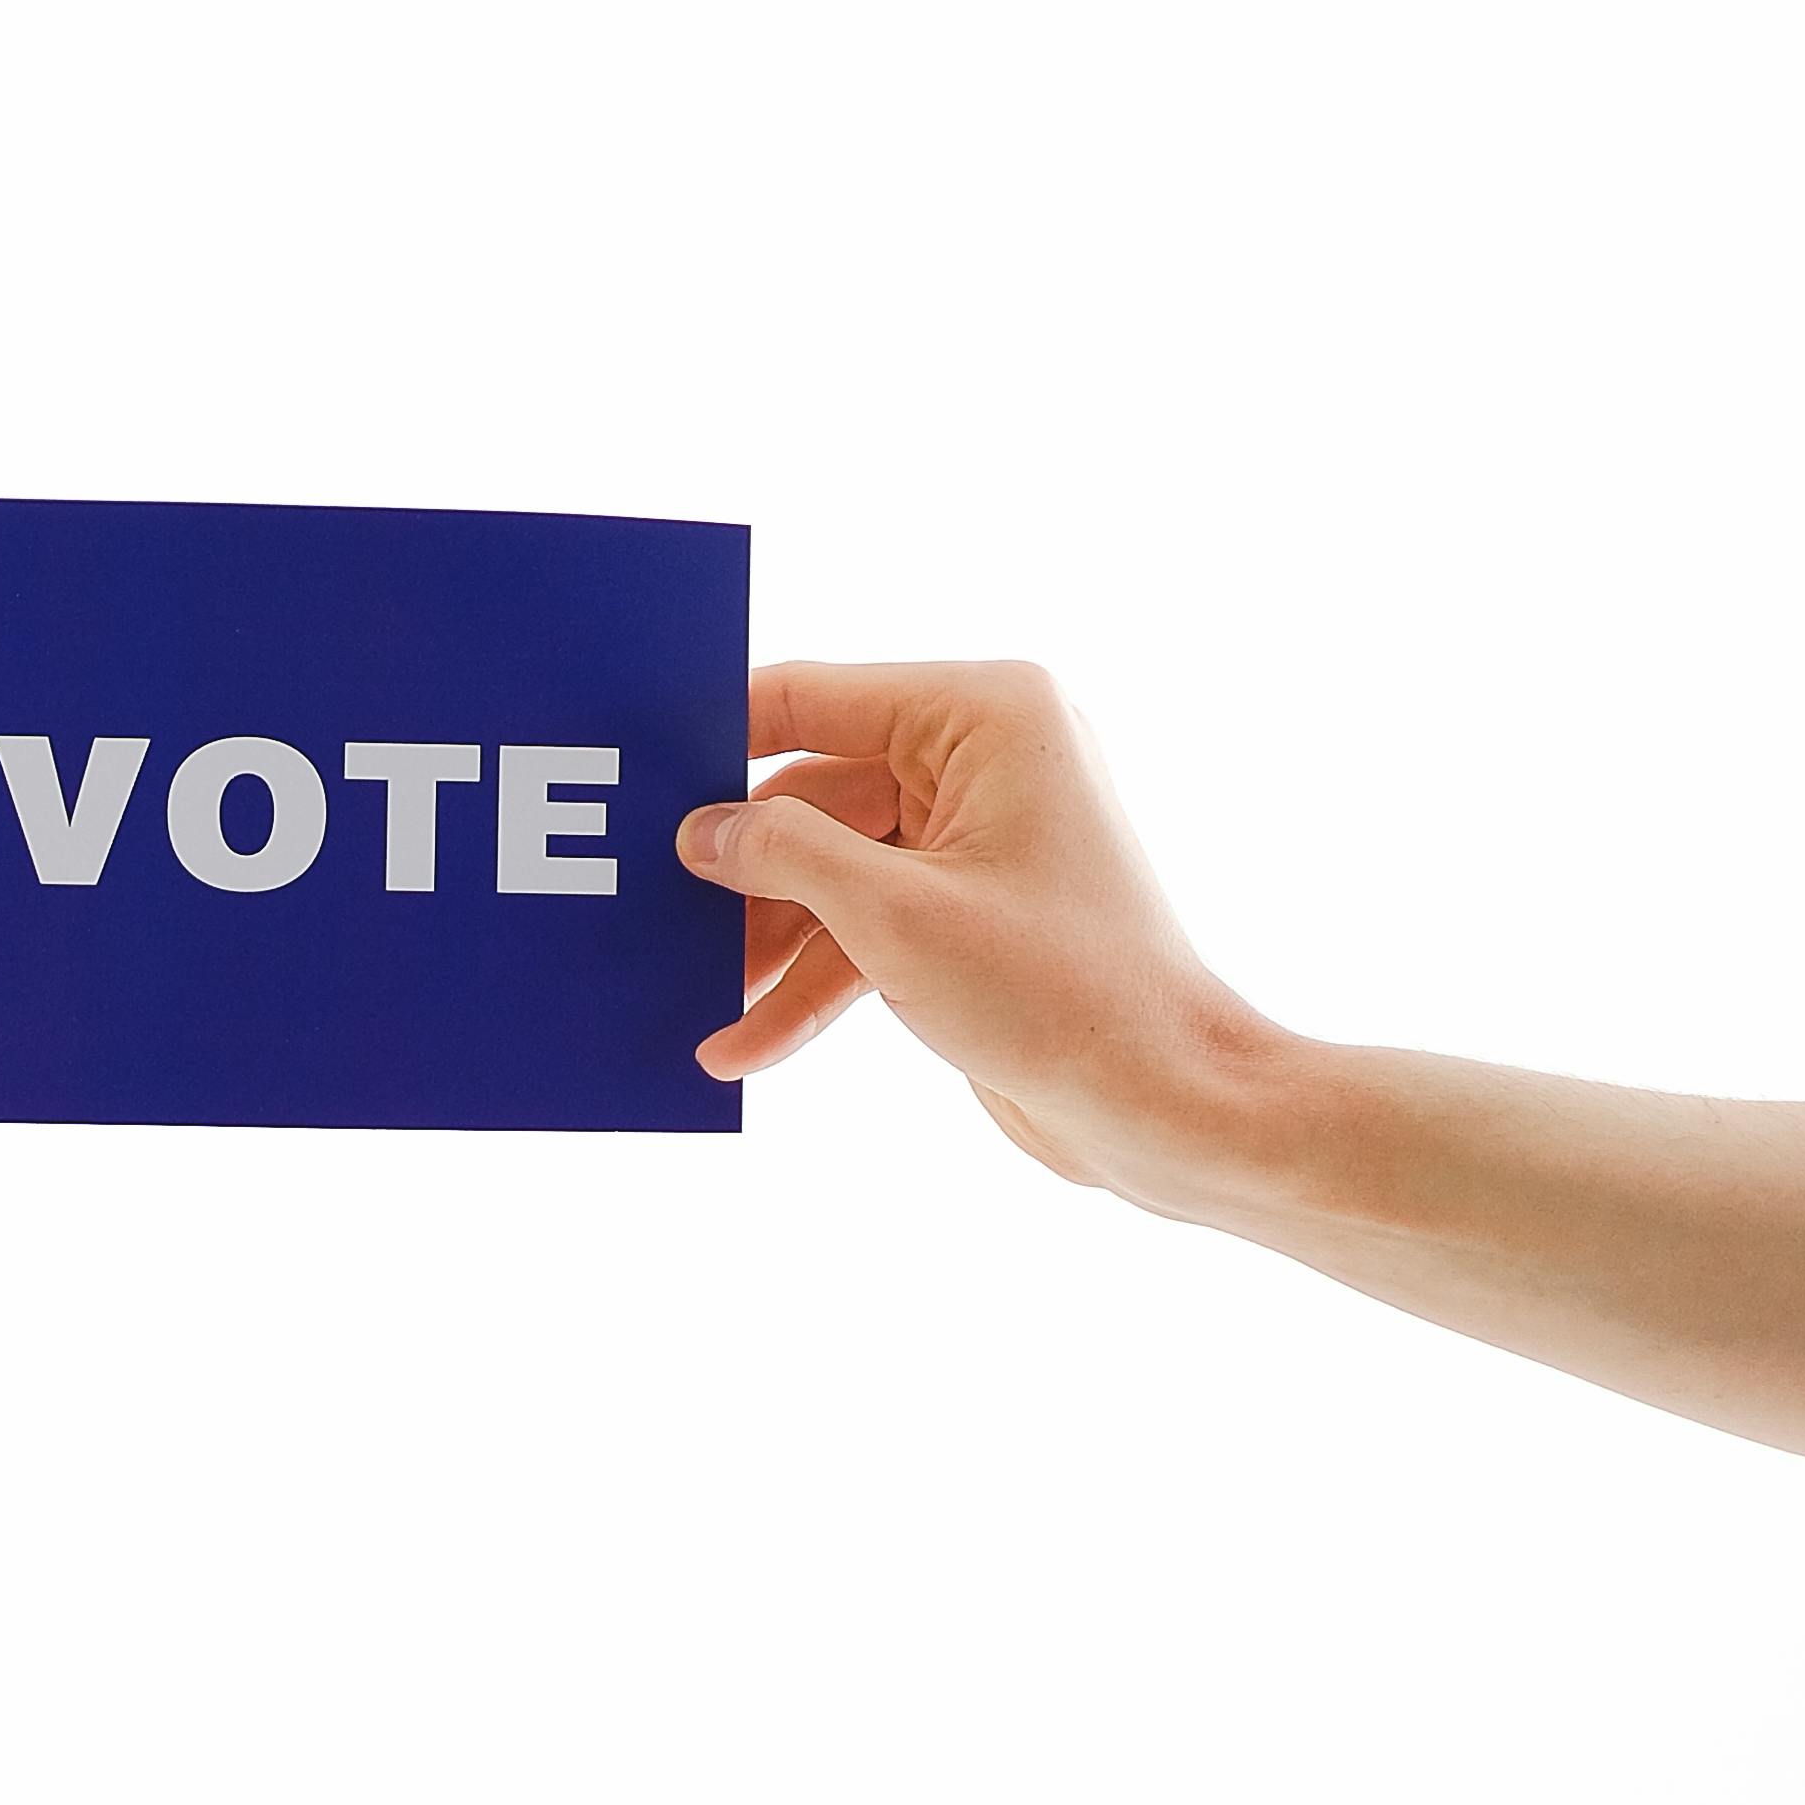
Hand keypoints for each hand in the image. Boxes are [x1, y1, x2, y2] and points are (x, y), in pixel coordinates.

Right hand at [676, 661, 1284, 1198]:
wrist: (1167, 1106)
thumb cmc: (1066, 994)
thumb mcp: (896, 919)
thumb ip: (784, 856)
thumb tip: (701, 831)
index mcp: (985, 716)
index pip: (816, 698)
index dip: (722, 737)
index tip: (637, 775)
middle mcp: (985, 761)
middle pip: (816, 792)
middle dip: (742, 868)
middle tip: (649, 906)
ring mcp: (978, 839)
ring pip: (834, 870)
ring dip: (769, 941)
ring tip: (697, 997)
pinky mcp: (971, 912)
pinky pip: (866, 925)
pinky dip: (814, 980)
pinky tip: (749, 1042)